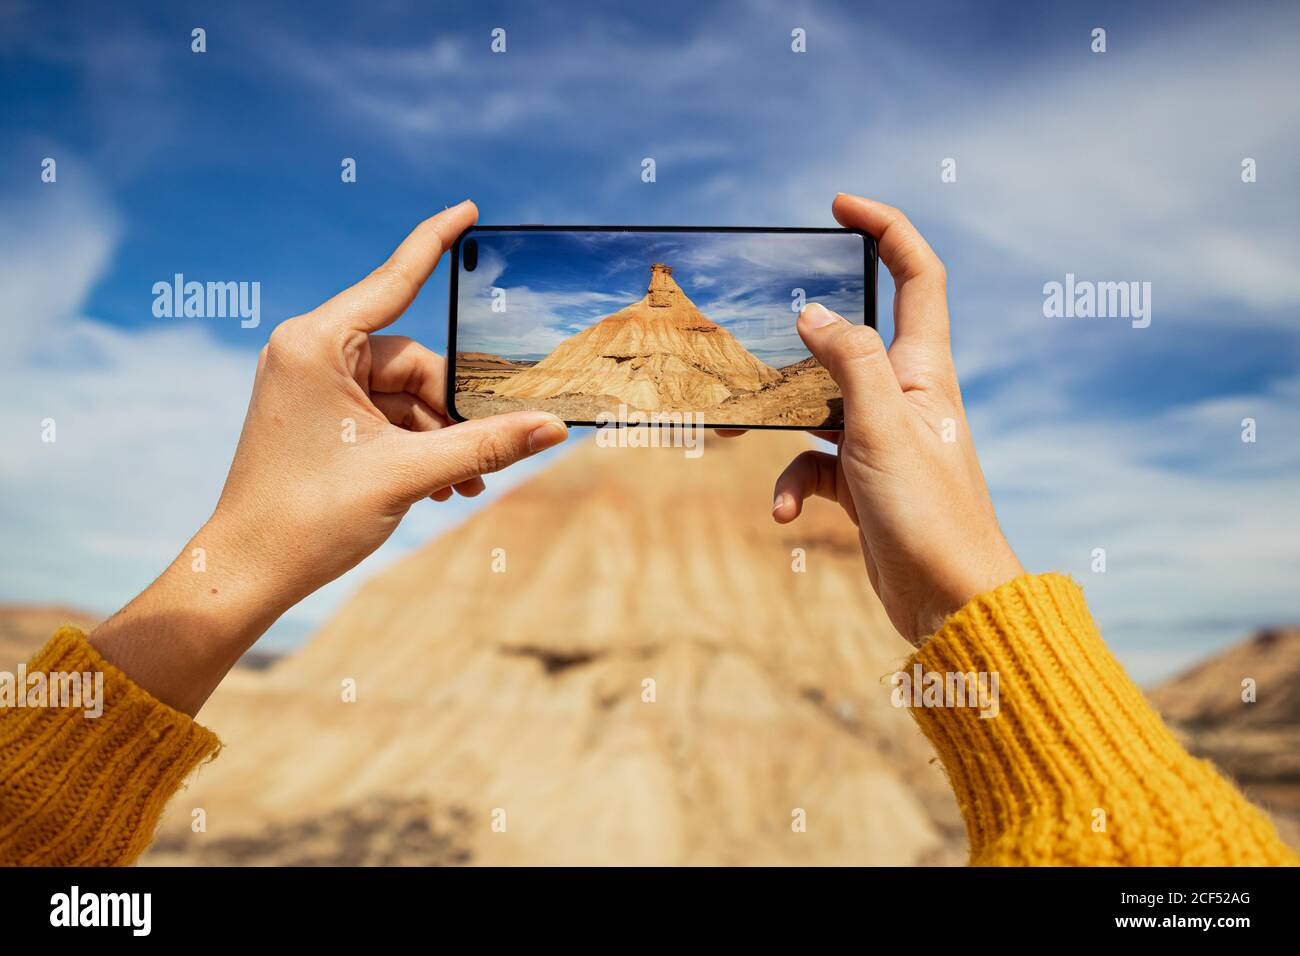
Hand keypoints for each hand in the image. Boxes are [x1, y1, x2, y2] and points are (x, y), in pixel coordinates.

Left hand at [213, 200, 566, 605]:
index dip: (434, 243)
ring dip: (439, 437)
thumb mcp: (408, 474)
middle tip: (485, 459)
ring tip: (465, 486)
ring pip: (404, 395)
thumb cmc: (307, 517)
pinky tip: (442, 486)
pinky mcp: (318, 417)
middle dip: (452, 410)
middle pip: (413, 361)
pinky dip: (415, 445)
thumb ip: (484, 445)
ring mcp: (312, 386)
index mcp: (315, 344)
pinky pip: (384, 416)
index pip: (393, 281)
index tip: (469, 209)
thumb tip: (552, 428)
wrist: (246, 571)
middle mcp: (310, 353)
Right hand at [772, 193, 1022, 643]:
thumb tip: (812, 311)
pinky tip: (786, 514)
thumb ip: (848, 362)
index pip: (917, 275)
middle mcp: (905, 395)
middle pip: (853, 336)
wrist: (950, 603)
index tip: (839, 206)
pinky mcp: (863, 481)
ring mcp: (882, 438)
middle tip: (761, 320)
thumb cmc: (930, 514)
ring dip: (780, 420)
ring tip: (732, 430)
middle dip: (802, 333)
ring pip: (819, 403)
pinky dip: (792, 484)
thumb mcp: (882, 427)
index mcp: (926, 370)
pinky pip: (814, 465)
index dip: (886, 229)